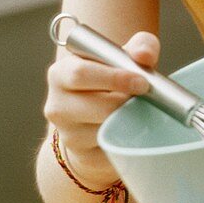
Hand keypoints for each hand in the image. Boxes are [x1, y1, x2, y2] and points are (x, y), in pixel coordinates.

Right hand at [43, 29, 157, 187]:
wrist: (98, 117)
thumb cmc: (112, 81)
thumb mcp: (124, 57)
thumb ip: (140, 46)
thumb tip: (144, 55)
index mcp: (60, 73)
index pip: (80, 74)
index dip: (115, 77)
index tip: (142, 81)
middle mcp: (57, 105)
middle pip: (94, 105)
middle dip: (125, 101)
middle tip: (146, 96)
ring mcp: (67, 133)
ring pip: (103, 129)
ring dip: (127, 120)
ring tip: (137, 109)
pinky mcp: (83, 155)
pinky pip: (111, 148)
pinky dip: (127, 138)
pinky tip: (130, 127)